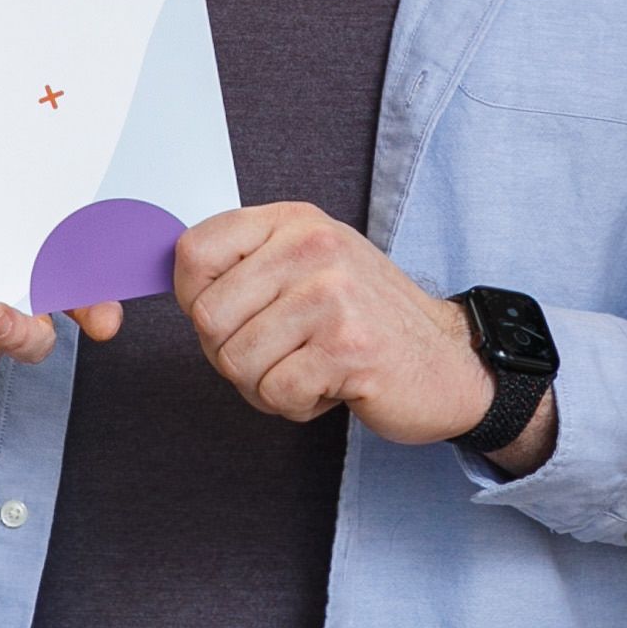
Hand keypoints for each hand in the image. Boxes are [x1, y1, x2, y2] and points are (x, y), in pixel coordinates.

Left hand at [168, 205, 550, 473]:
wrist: (449, 360)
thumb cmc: (367, 319)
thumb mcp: (309, 268)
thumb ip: (248, 266)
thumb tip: (177, 283)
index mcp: (293, 222)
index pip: (194, 251)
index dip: (195, 300)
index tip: (228, 319)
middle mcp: (312, 247)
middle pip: (209, 319)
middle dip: (232, 356)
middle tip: (280, 356)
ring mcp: (333, 295)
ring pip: (237, 362)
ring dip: (266, 385)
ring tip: (310, 369)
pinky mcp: (349, 347)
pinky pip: (277, 392)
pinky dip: (296, 405)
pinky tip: (332, 388)